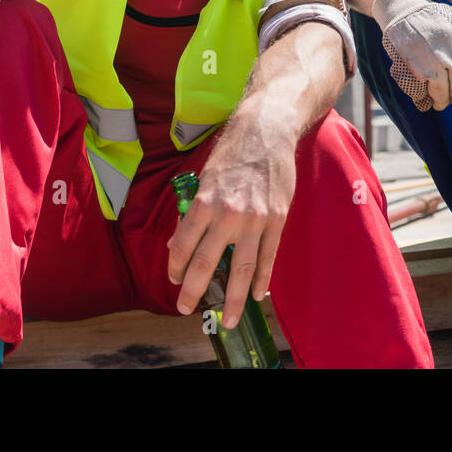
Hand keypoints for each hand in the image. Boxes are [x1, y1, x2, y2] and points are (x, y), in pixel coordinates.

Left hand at [167, 121, 295, 329]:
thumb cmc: (232, 153)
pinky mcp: (277, 219)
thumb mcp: (203, 178)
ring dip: (232, 299)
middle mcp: (227, 214)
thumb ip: (192, 213)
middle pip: (206, 264)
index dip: (175, 268)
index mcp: (203, 203)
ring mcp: (255, 219)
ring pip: (241, 269)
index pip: (182, 247)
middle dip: (194, 292)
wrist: (267, 131)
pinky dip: (262, 279)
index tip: (174, 280)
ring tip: (228, 319)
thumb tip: (177, 243)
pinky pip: (268, 257)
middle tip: (187, 309)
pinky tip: (257, 295)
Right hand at [372, 0, 451, 110]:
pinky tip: (424, 96)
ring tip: (441, 102)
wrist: (405, 12)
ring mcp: (425, 62)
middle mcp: (445, 53)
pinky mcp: (407, 68)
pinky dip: (422, 98)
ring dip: (441, 102)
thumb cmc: (438, 22)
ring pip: (439, 94)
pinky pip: (418, 93)